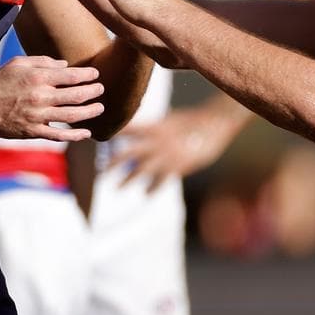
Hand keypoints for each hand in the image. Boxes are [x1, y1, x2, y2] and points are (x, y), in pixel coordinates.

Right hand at [0, 56, 104, 141]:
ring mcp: (38, 116)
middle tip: (101, 89)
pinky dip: (75, 136)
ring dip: (90, 112)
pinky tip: (86, 133)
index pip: (71, 76)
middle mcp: (40, 97)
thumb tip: (65, 66)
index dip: (87, 75)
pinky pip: (59, 135)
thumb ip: (43, 62)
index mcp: (38, 78)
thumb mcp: (18, 63)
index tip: (95, 74)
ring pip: (72, 116)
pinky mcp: (34, 132)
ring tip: (100, 108)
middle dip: (93, 91)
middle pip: (76, 95)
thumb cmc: (0, 81)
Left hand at [108, 103, 245, 192]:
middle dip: (114, 163)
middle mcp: (157, 141)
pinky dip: (152, 188)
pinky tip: (146, 194)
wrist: (215, 124)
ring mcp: (167, 155)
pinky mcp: (178, 166)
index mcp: (155, 127)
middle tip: (102, 171)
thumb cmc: (195, 120)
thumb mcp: (173, 120)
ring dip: (128, 179)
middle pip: (129, 153)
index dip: (113, 134)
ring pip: (141, 170)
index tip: (99, 138)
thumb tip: (147, 131)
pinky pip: (161, 181)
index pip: (128, 130)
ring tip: (117, 188)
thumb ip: (159, 128)